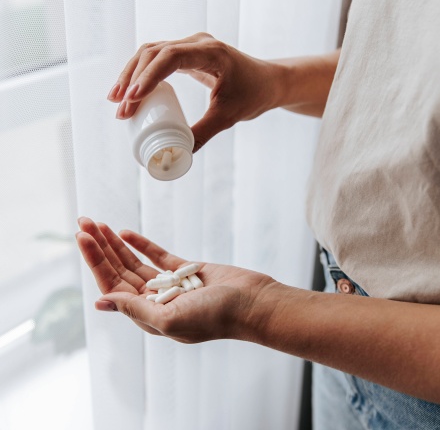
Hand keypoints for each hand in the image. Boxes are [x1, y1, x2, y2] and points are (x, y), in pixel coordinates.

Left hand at [75, 217, 275, 342]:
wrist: (254, 303)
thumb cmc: (217, 316)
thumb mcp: (171, 319)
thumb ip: (137, 309)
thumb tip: (102, 301)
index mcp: (149, 315)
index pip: (113, 286)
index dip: (96, 261)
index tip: (83, 237)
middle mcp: (156, 300)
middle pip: (120, 271)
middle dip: (101, 247)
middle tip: (84, 222)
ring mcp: (171, 284)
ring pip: (136, 262)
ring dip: (117, 244)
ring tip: (99, 224)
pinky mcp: (186, 270)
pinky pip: (159, 256)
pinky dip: (142, 244)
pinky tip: (127, 233)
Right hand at [107, 32, 282, 150]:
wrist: (268, 82)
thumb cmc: (253, 95)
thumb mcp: (228, 117)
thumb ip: (203, 133)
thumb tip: (176, 156)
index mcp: (210, 52)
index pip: (170, 57)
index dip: (147, 77)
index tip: (132, 99)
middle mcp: (197, 43)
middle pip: (153, 52)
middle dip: (132, 79)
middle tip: (120, 108)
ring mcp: (191, 47)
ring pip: (151, 53)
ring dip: (131, 75)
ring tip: (116, 100)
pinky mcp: (188, 56)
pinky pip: (158, 59)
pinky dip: (142, 74)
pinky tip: (130, 91)